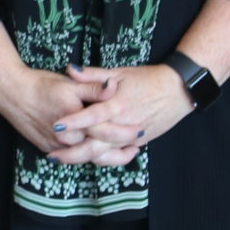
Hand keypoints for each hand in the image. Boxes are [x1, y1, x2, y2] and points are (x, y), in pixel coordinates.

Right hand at [0, 23, 134, 166]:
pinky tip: (98, 153)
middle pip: (99, 151)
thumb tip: (114, 86)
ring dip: (106, 157)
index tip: (139, 133)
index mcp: (76, 121)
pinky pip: (72, 158)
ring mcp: (56, 146)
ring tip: (124, 154)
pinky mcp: (48, 148)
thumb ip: (94, 87)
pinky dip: (87, 157)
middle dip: (120, 151)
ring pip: (86, 158)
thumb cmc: (40, 84)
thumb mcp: (69, 83)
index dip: (125, 133)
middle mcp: (67, 138)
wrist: (10, 91)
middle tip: (136, 148)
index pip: (106, 132)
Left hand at [62, 63, 194, 151]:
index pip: (92, 117)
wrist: (178, 90)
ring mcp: (131, 136)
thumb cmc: (147, 79)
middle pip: (96, 144)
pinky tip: (85, 160)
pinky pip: (117, 155)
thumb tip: (70, 69)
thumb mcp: (120, 73)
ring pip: (105, 154)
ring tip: (63, 159)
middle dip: (73, 152)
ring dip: (83, 158)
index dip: (74, 122)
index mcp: (117, 105)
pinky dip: (101, 159)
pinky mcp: (139, 142)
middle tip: (51, 155)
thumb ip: (94, 75)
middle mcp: (123, 124)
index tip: (55, 127)